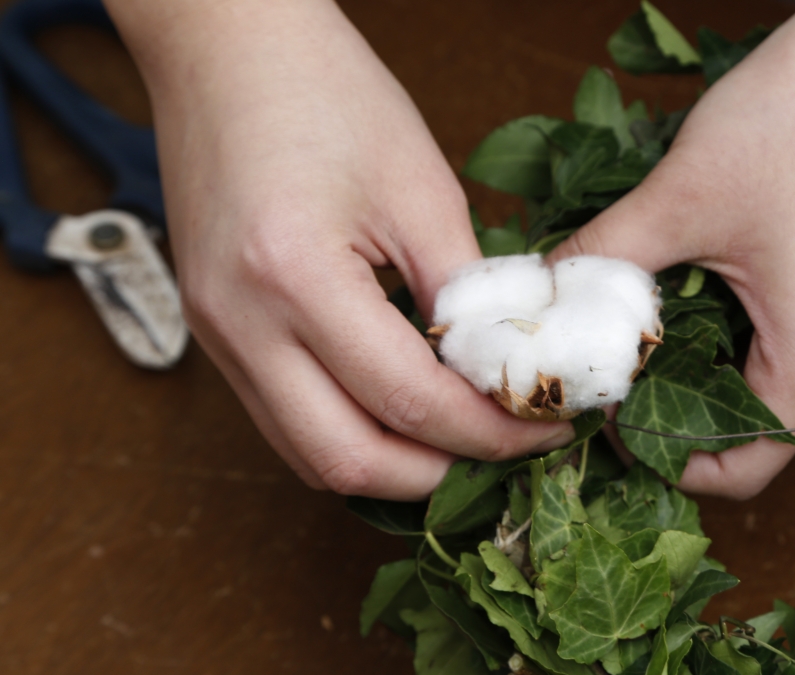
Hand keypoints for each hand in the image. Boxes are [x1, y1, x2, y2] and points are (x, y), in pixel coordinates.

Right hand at [107, 0, 573, 498]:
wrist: (225, 47)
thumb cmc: (324, 91)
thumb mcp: (421, 188)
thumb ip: (467, 295)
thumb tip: (507, 373)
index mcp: (294, 277)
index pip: (410, 402)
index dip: (491, 432)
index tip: (547, 429)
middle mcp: (240, 325)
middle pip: (347, 462)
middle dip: (441, 473)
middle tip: (508, 448)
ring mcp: (215, 336)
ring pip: (309, 456)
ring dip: (395, 464)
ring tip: (464, 438)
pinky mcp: (214, 333)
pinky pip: (286, 421)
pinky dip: (353, 433)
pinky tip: (405, 412)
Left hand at [551, 0, 794, 498]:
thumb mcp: (683, 197)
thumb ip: (603, 260)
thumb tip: (546, 298)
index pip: (744, 464)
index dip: (669, 455)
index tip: (617, 417)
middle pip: (763, 426)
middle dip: (686, 404)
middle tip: (627, 361)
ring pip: (786, 382)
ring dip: (722, 361)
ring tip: (669, 309)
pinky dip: (761, 330)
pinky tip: (724, 278)